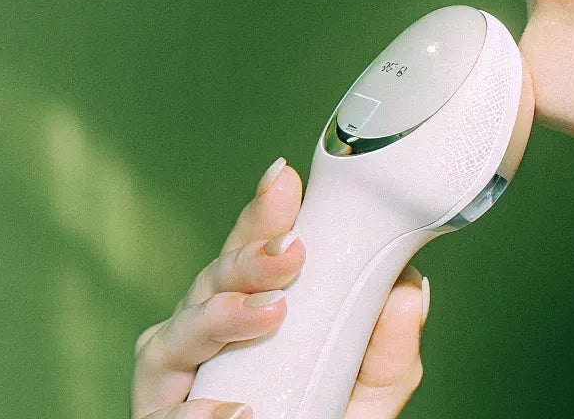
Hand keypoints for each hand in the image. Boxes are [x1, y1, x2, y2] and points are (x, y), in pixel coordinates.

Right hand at [131, 157, 432, 418]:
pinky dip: (198, 412)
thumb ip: (389, 348)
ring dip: (222, 318)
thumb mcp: (370, 388)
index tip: (285, 180)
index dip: (263, 215)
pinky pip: (166, 415)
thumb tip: (407, 290)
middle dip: (248, 259)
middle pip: (210, 280)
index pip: (247, 253)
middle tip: (292, 253)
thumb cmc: (321, 417)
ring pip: (174, 335)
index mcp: (244, 310)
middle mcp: (201, 337)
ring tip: (270, 313)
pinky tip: (238, 411)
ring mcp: (174, 381)